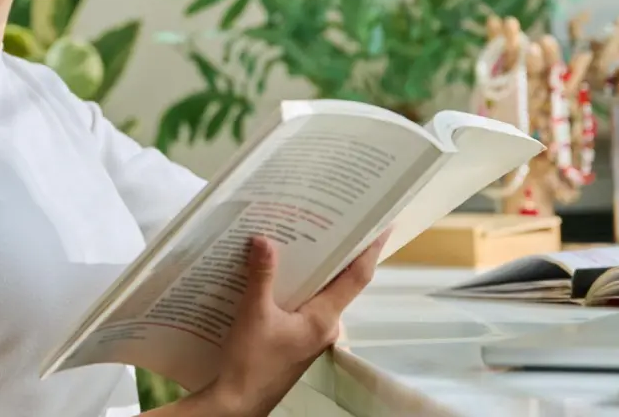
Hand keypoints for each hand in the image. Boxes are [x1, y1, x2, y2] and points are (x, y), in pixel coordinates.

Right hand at [207, 230, 390, 416]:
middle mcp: (325, 326)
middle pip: (340, 282)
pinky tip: (280, 274)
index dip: (370, 249)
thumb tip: (264, 240)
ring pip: (321, 294)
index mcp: (323, 319)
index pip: (356, 278)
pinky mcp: (297, 340)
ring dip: (315, 269)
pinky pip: (305, 305)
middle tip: (335, 220)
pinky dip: (298, 286)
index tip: (382, 226)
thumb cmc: (249, 363)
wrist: (236, 403)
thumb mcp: (252, 314)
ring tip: (304, 239)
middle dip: (339, 252)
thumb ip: (261, 275)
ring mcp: (312, 335)